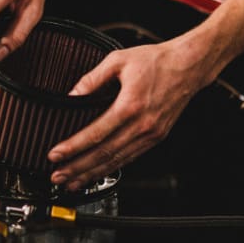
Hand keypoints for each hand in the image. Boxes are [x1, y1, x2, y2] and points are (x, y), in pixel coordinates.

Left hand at [47, 36, 220, 189]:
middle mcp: (142, 125)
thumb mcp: (118, 60)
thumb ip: (92, 78)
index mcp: (130, 105)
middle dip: (78, 168)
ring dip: (92, 174)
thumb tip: (72, 94)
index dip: (73, 147)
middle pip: (104, 154)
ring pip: (117, 161)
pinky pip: (131, 158)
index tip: (55, 155)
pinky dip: (112, 169)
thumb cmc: (156, 61)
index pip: (95, 134)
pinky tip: (98, 173)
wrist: (188, 65)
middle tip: (57, 176)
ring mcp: (151, 134)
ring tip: (73, 182)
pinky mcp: (156, 137)